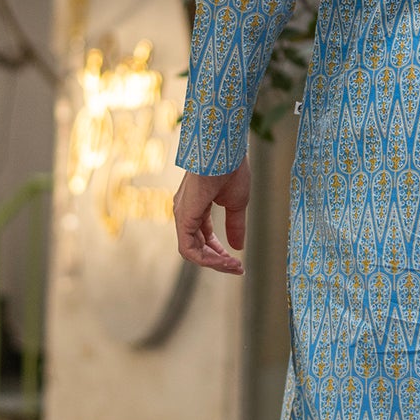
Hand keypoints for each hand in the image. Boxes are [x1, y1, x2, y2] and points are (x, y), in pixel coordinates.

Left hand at [174, 158, 250, 273]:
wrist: (226, 151)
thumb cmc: (231, 169)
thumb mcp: (236, 204)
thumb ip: (234, 226)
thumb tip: (238, 247)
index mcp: (195, 208)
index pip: (203, 238)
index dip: (219, 252)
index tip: (237, 261)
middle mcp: (185, 213)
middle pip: (197, 247)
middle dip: (218, 260)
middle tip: (237, 268)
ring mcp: (182, 216)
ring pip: (192, 252)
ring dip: (214, 263)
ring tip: (234, 266)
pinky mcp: (183, 218)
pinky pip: (190, 249)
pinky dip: (207, 258)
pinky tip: (225, 260)